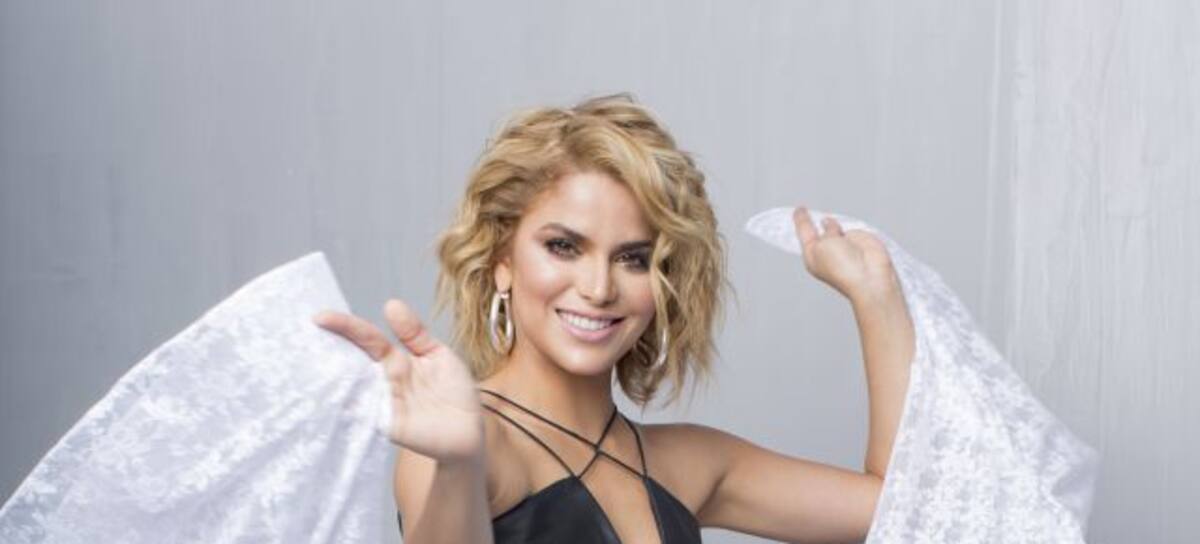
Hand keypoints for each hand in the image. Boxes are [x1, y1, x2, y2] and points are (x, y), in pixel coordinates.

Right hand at [312, 299, 484, 462]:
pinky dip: (348, 406)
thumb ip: (414, 333)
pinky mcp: (387, 425)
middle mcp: (382, 380)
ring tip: (312, 359)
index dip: (346, 327)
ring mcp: (382, 402)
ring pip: (350, 386)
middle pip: (351, 361)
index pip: (367, 339)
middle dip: (329, 348)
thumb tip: (391, 304)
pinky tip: (335, 396)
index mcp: (395, 360)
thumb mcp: (438, 354)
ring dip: (333, 376)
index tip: (321, 317)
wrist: (470, 430)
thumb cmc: (454, 391)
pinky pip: (362, 414)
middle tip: (306, 334)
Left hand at [792, 206, 900, 304]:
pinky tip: (842, 222)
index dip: (800, 220)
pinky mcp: (857, 240)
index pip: (804, 233)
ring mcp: (842, 245)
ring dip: (830, 222)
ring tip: (827, 218)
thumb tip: (829, 222)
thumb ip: (825, 231)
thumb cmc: (842, 268)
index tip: (799, 209)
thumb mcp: (823, 245)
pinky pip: (848, 227)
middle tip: (805, 210)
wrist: (868, 274)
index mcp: (812, 256)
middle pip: (817, 231)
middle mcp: (826, 251)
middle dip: (812, 222)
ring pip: (833, 227)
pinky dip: (845, 223)